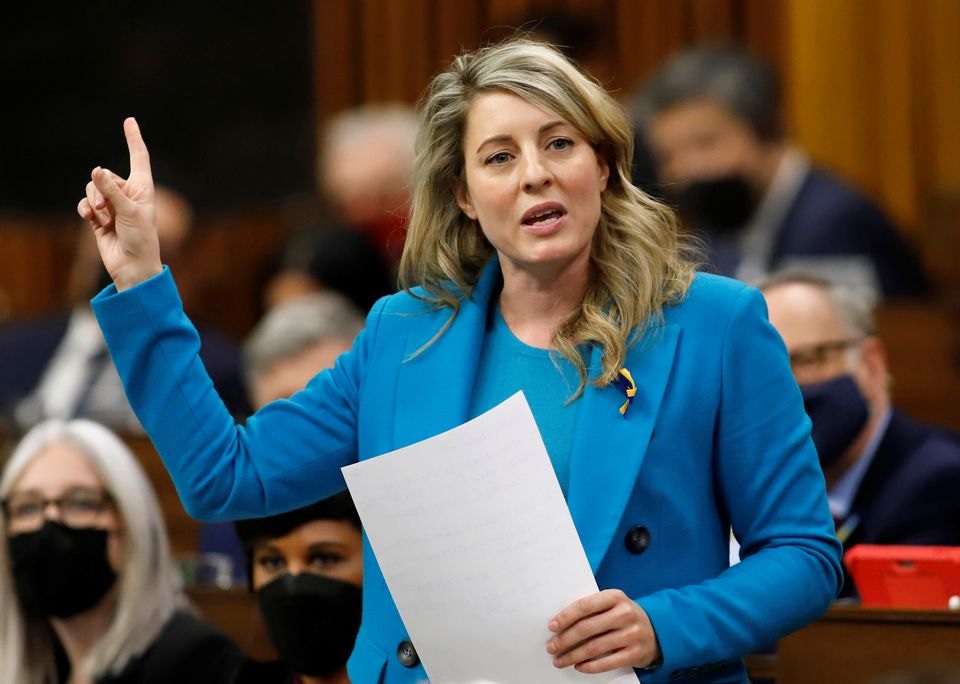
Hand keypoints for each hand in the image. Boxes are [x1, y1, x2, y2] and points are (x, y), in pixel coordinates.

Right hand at [77, 117, 161, 290]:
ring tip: (102, 215)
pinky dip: (85, 209)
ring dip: (94, 201)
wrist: (132, 266)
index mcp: (143, 188)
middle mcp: (128, 194)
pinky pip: (85, 204)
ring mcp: (112, 205)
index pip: (139, 158)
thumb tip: (96, 170)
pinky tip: (90, 218)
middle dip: (103, 189)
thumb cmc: (140, 239)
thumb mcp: (129, 212)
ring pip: (93, 188)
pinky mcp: (99, 217)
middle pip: (106, 176)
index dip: (134, 139)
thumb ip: (111, 190)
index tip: (129, 121)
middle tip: (109, 208)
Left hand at [546, 589, 660, 672]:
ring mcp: (631, 634)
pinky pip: (607, 662)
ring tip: (560, 660)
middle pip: (587, 628)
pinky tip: (578, 666)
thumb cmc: (624, 616)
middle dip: (565, 639)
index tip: (552, 626)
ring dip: (572, 655)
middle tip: (552, 647)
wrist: (657, 631)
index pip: (584, 606)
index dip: (565, 617)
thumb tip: (561, 623)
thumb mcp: (612, 605)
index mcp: (615, 597)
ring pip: (594, 647)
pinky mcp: (635, 653)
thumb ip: (592, 609)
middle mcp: (625, 614)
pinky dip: (589, 666)